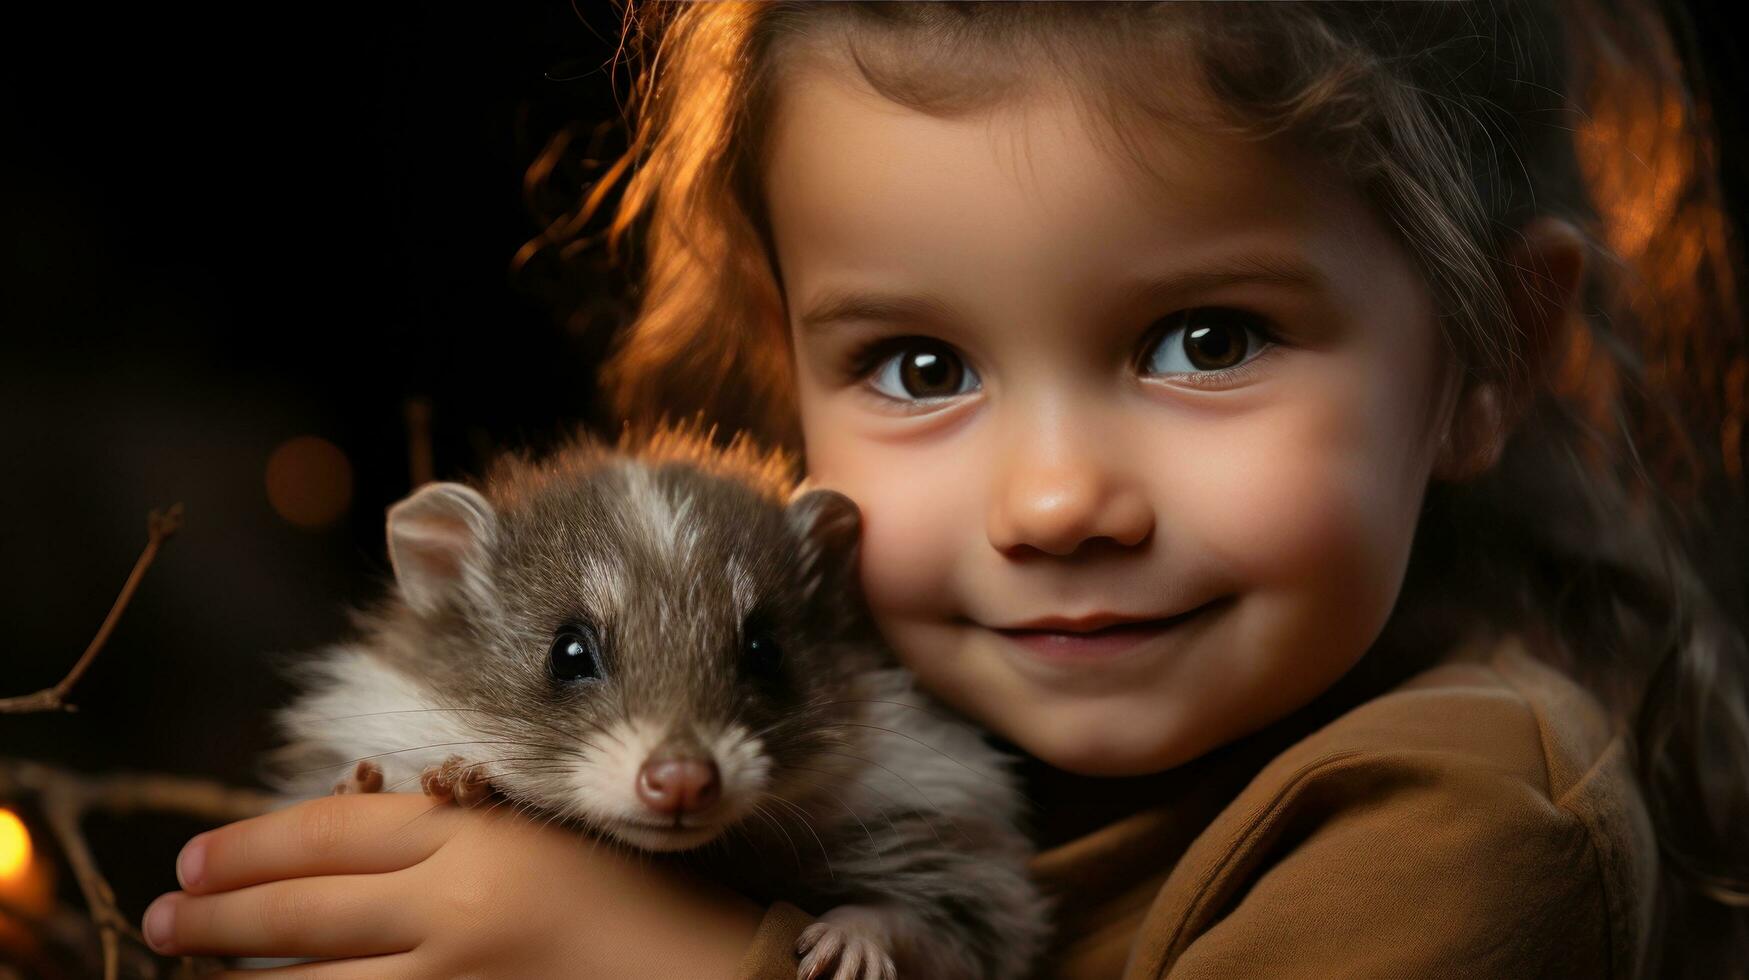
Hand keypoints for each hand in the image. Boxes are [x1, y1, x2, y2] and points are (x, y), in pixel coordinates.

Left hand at [141, 792, 763, 978]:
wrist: (727, 979)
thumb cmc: (655, 907)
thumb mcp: (556, 847)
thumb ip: (471, 841)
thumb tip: (372, 847)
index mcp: (482, 837)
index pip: (336, 828)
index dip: (254, 842)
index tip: (197, 855)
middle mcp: (455, 905)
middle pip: (305, 904)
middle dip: (219, 913)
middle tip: (160, 917)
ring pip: (315, 979)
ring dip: (248, 976)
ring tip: (198, 974)